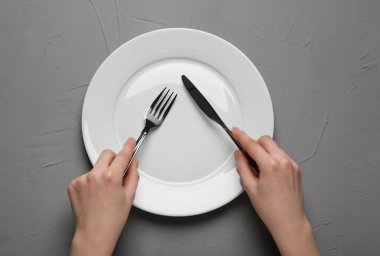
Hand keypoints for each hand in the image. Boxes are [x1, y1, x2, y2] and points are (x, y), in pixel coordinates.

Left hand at [67, 138, 138, 255]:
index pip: (122, 155)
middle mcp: (95, 175)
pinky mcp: (73, 184)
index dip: (128, 146)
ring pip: (96, 166)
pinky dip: (90, 181)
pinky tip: (94, 194)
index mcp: (111, 177)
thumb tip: (133, 163)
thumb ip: (132, 175)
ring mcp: (82, 179)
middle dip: (114, 159)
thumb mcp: (129, 196)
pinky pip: (85, 175)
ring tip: (103, 191)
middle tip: (117, 171)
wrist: (94, 234)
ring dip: (101, 172)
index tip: (130, 141)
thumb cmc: (111, 220)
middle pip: (107, 154)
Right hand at [232, 128, 318, 255]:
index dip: (241, 136)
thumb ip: (243, 167)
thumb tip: (239, 156)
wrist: (289, 221)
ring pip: (274, 146)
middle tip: (247, 156)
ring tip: (259, 168)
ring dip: (264, 151)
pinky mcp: (296, 169)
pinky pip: (282, 155)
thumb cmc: (272, 209)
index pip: (252, 145)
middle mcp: (284, 162)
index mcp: (271, 166)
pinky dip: (273, 157)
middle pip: (265, 140)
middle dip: (254, 144)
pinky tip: (268, 171)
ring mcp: (292, 165)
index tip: (236, 131)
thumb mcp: (250, 188)